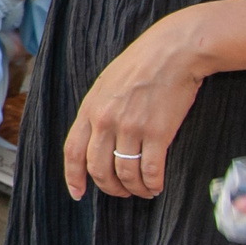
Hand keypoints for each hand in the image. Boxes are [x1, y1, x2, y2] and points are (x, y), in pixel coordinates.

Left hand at [62, 9, 209, 198]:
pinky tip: (156, 186)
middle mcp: (106, 121)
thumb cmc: (140, 65)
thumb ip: (97, 111)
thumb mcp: (106, 85)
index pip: (73, 151)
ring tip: (143, 190)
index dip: (74, 177)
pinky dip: (152, 184)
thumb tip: (94, 140)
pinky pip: (150, 170)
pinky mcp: (158, 133)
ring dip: (133, 189)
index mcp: (90, 109)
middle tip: (120, 191)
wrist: (173, 51)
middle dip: (108, 187)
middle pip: (98, 169)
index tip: (78, 193)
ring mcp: (131, 127)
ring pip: (125, 174)